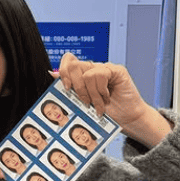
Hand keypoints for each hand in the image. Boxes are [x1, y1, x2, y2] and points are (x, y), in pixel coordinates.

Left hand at [52, 53, 171, 147]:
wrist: (127, 119)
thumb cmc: (107, 113)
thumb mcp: (82, 102)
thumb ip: (70, 87)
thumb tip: (52, 73)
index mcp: (82, 74)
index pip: (68, 61)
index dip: (64, 72)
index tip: (66, 88)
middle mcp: (92, 69)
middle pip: (74, 66)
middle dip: (77, 87)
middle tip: (86, 102)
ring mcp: (104, 68)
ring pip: (87, 73)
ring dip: (92, 94)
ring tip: (99, 105)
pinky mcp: (116, 70)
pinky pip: (101, 73)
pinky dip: (102, 90)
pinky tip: (107, 97)